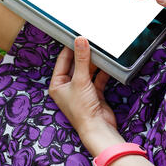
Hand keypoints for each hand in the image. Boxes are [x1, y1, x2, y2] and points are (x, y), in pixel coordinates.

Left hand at [49, 37, 118, 153]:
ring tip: (100, 50)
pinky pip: (97, 78)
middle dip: (84, 55)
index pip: (63, 60)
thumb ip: (81, 59)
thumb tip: (80, 40)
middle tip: (90, 41)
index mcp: (57, 84)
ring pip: (87, 71)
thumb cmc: (82, 110)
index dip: (70, 48)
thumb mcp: (80, 80)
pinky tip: (108, 64)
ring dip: (94, 63)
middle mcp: (68, 87)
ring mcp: (81, 90)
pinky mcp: (94, 93)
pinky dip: (102, 72)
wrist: (98, 129)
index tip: (77, 36)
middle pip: (76, 65)